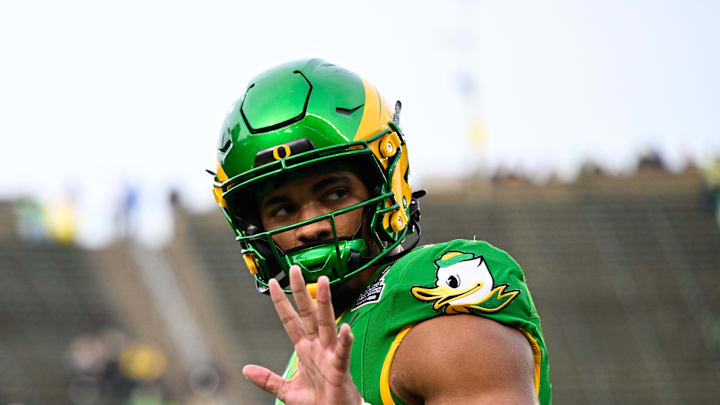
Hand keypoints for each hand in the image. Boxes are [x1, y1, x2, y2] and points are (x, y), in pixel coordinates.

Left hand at [242, 266, 361, 404]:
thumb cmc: (317, 401)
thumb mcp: (286, 389)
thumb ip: (267, 378)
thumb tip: (247, 369)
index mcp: (304, 349)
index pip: (290, 320)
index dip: (282, 302)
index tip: (274, 283)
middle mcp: (317, 347)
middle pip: (308, 313)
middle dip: (302, 291)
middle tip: (296, 270)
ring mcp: (329, 355)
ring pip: (327, 324)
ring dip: (325, 303)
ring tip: (324, 283)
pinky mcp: (339, 369)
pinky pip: (342, 352)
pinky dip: (344, 341)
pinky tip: (345, 328)